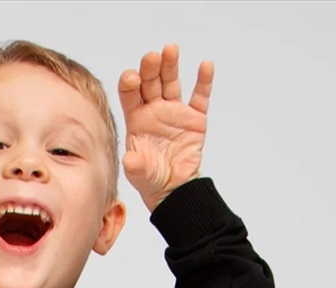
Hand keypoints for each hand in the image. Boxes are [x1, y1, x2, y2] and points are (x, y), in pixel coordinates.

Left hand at [118, 45, 213, 212]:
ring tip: (170, 49)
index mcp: (136, 119)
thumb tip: (130, 160)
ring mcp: (174, 112)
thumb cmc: (150, 180)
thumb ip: (135, 166)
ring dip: (171, 66)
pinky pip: (200, 96)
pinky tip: (205, 66)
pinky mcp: (195, 118)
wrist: (173, 190)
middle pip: (150, 82)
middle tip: (151, 57)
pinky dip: (203, 81)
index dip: (129, 84)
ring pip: (172, 83)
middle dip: (150, 69)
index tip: (131, 77)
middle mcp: (154, 110)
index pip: (130, 95)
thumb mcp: (139, 175)